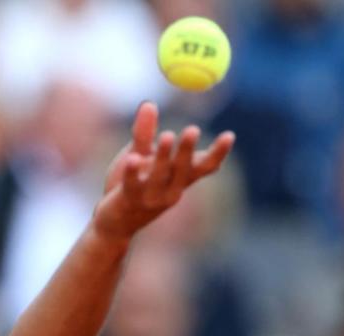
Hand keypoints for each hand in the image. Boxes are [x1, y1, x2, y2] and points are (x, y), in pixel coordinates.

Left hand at [93, 102, 234, 240]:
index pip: (204, 167)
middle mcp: (171, 190)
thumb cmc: (131, 187)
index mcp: (180, 179)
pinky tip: (132, 158)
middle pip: (184, 170)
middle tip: (193, 129)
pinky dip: (133, 171)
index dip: (218, 153)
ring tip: (168, 135)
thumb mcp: (139, 156)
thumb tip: (148, 103)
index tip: (229, 135)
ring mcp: (151, 197)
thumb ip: (144, 133)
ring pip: (161, 175)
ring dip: (165, 156)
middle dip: (188, 150)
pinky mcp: (129, 200)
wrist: (114, 223)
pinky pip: (133, 184)